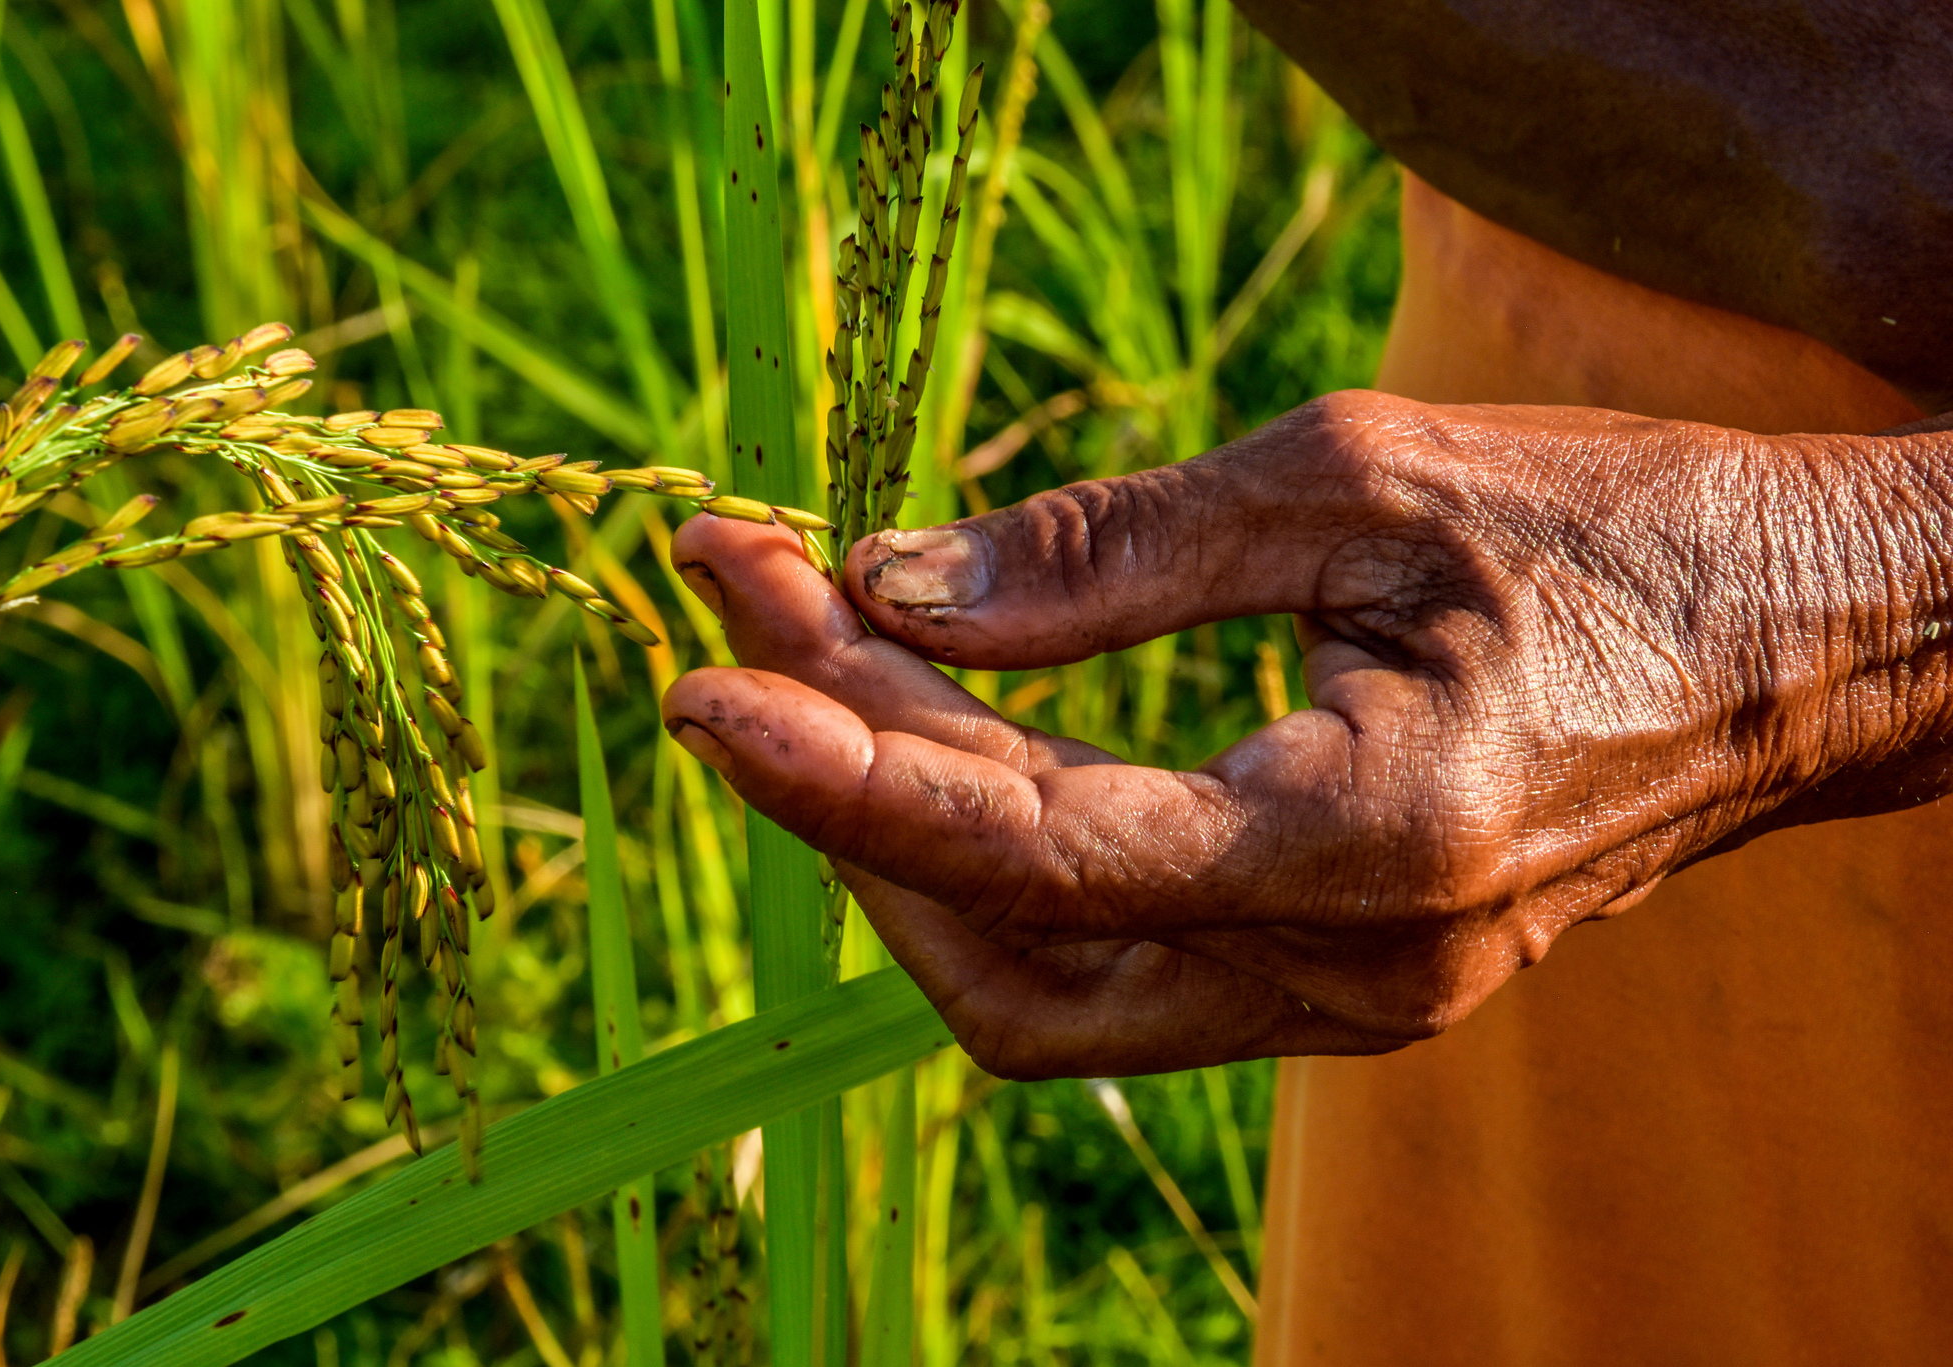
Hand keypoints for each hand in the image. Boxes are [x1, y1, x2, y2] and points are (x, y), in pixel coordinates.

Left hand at [661, 391, 1952, 1077]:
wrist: (1820, 641)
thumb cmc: (1626, 533)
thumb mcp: (1365, 479)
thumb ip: (1116, 550)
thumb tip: (895, 586)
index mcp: (1377, 846)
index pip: (1036, 857)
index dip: (843, 769)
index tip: (708, 657)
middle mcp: (1354, 975)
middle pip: (1005, 958)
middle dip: (850, 787)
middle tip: (753, 607)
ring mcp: (1349, 999)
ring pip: (1045, 986)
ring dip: (910, 832)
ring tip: (817, 655)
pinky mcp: (1339, 975)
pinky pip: (1119, 953)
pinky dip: (1006, 852)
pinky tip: (942, 724)